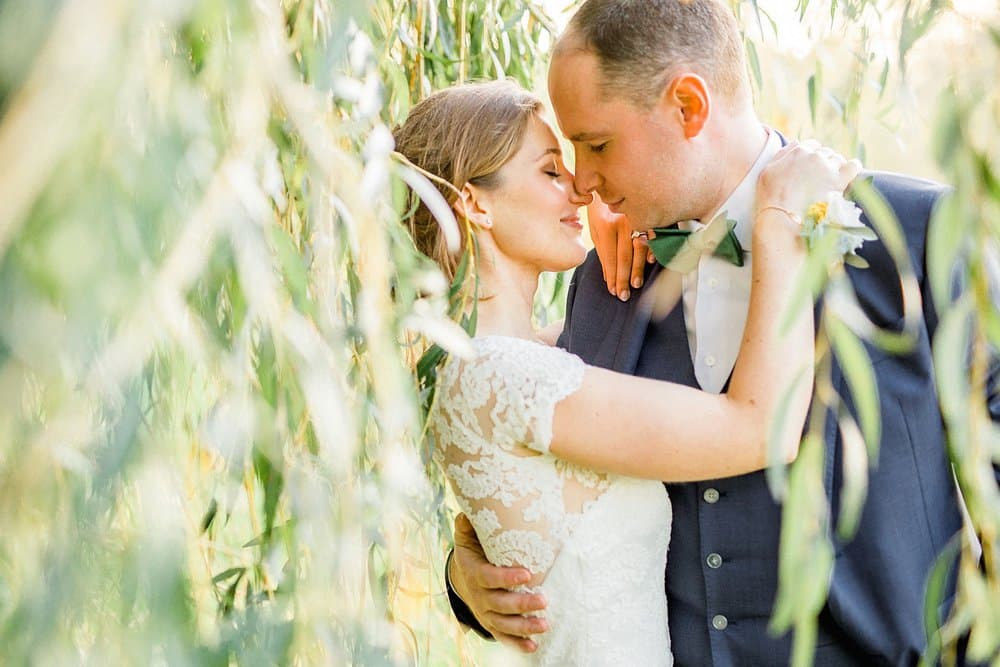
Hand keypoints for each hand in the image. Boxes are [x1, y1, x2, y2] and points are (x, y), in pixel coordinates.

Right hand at [450, 513, 548, 651]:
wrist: (461, 578)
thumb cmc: (472, 553)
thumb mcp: (466, 538)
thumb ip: (468, 526)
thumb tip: (467, 512)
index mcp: (475, 573)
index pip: (489, 578)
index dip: (506, 578)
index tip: (526, 574)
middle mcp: (480, 596)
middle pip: (500, 604)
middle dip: (522, 604)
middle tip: (544, 600)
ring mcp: (485, 612)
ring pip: (504, 623)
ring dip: (524, 626)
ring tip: (544, 625)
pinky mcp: (491, 624)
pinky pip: (503, 637)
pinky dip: (517, 643)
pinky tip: (534, 646)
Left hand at [588, 193, 653, 301]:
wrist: (614, 174)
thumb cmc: (603, 204)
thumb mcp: (595, 224)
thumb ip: (602, 248)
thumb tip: (607, 274)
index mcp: (605, 224)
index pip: (609, 257)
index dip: (611, 276)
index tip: (613, 290)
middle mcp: (621, 221)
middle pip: (624, 255)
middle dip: (623, 277)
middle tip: (623, 295)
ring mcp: (638, 216)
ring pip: (639, 247)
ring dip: (638, 268)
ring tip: (635, 284)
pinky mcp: (651, 213)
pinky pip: (655, 232)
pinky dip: (654, 247)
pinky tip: (652, 261)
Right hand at [756, 140, 861, 216]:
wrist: (782, 217)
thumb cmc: (771, 197)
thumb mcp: (768, 170)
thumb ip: (782, 154)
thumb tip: (797, 142)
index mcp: (798, 151)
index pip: (812, 146)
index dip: (811, 158)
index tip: (810, 169)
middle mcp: (815, 156)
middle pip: (826, 153)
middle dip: (823, 163)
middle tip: (819, 179)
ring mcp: (828, 167)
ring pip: (839, 159)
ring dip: (836, 168)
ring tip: (831, 181)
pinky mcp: (839, 180)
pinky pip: (854, 166)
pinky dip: (853, 169)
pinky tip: (848, 177)